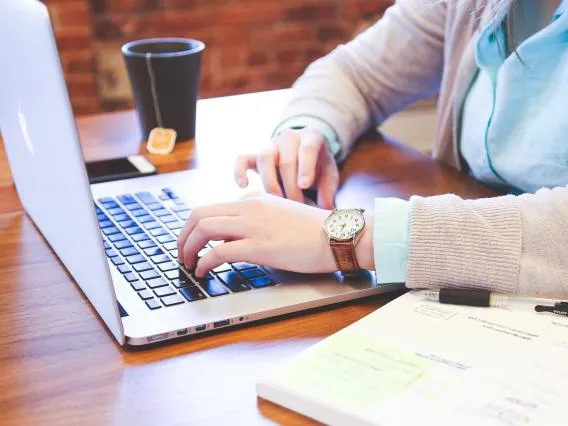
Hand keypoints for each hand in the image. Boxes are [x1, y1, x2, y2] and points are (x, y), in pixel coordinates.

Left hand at [177, 193, 374, 276]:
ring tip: (188, 264)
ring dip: (188, 247)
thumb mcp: (281, 214)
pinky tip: (203, 272)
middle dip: (183, 235)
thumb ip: (259, 218)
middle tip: (181, 253)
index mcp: (254, 200)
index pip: (213, 208)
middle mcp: (249, 207)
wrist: (337, 235)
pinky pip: (218, 252)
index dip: (196, 227)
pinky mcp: (259, 246)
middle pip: (200, 214)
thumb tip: (239, 233)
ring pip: (204, 229)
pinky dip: (204, 262)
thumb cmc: (315, 230)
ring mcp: (253, 225)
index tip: (193, 242)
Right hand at [234, 128, 338, 208]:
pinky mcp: (255, 155)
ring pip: (264, 158)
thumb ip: (329, 191)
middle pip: (286, 160)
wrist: (305, 155)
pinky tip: (244, 186)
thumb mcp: (329, 175)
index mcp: (311, 137)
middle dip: (291, 187)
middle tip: (297, 207)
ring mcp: (270, 145)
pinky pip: (242, 159)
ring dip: (270, 183)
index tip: (305, 185)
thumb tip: (326, 210)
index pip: (308, 148)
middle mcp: (289, 138)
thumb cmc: (319, 168)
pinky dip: (239, 171)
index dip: (306, 167)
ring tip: (278, 203)